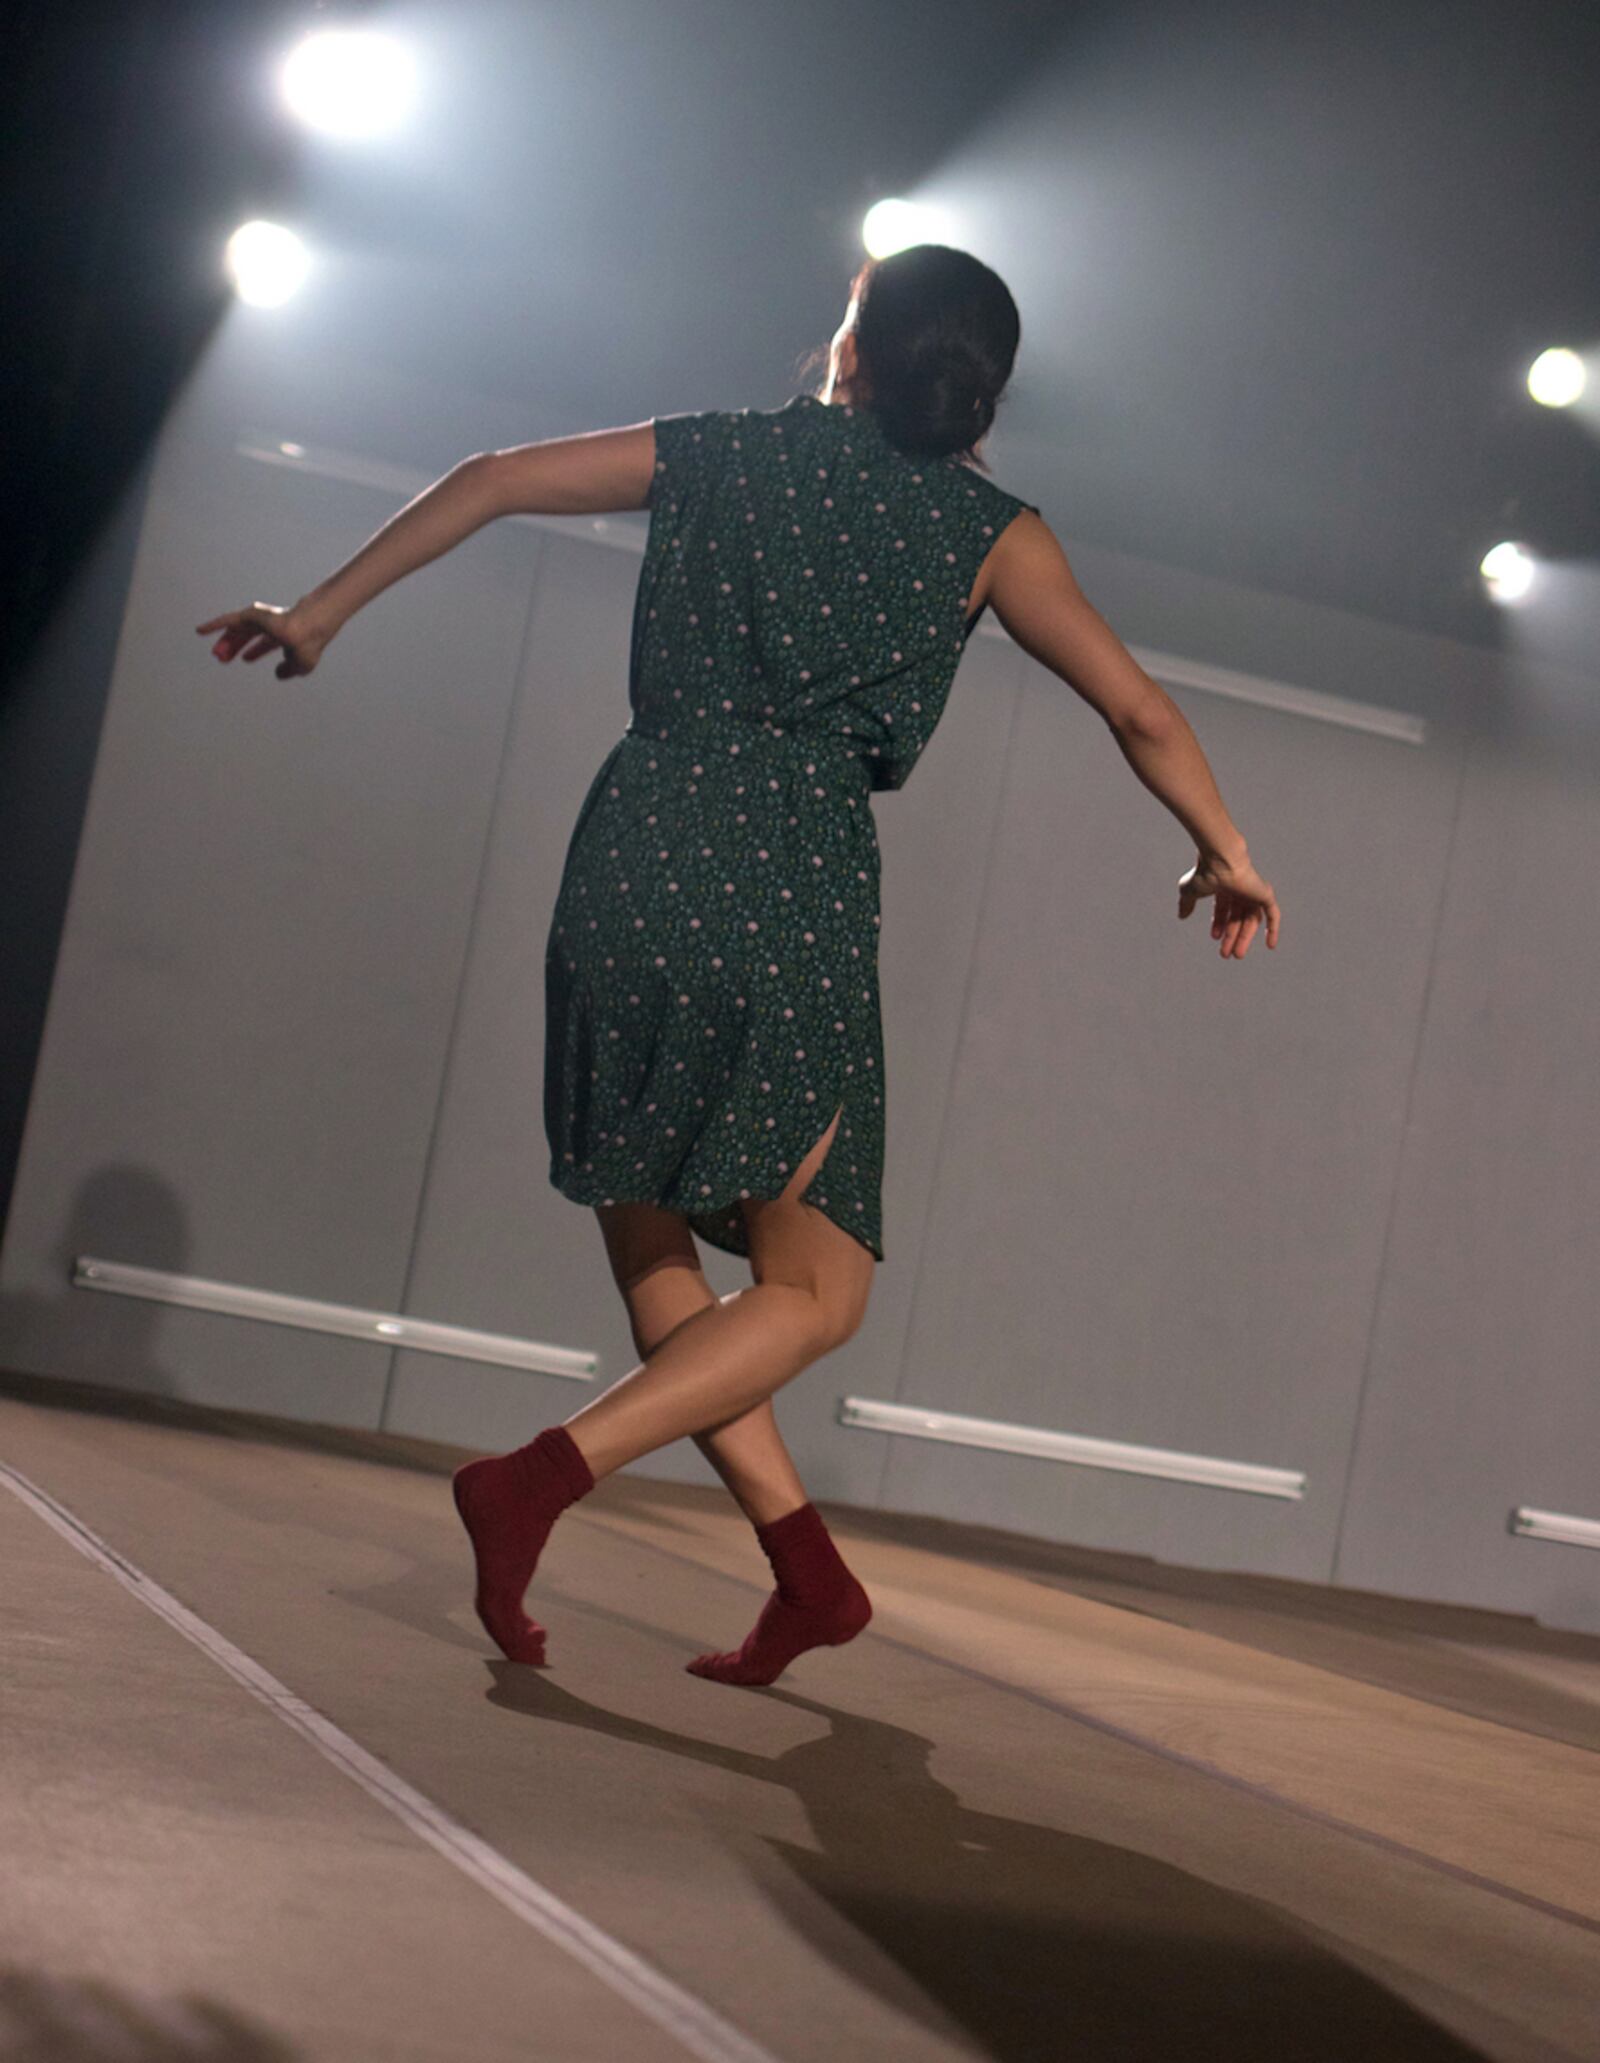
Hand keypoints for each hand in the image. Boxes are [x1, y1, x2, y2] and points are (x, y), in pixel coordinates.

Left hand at [194, 599, 334, 678]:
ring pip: (237, 631)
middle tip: (224, 659)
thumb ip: (288, 670)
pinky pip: (227, 621)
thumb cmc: (309, 645)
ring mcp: (260, 618)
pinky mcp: (250, 614)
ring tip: (216, 655)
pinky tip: (200, 631)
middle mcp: (271, 624)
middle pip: (248, 635)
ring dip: (226, 642)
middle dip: (236, 647)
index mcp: (284, 635)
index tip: (246, 659)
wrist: (305, 632)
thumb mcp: (301, 666)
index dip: (256, 651)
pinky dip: (214, 625)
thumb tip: (277, 674)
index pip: (266, 642)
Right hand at [1177, 848, 1280, 957]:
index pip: (1224, 909)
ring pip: (1251, 920)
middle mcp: (1240, 889)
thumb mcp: (1189, 892)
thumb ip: (1186, 904)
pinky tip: (1271, 945)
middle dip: (1231, 936)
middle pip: (1238, 918)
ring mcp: (1254, 891)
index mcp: (1224, 887)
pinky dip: (1273, 930)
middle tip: (1226, 954)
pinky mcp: (1265, 894)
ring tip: (1237, 955)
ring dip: (1244, 938)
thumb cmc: (1204, 873)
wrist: (1221, 862)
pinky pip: (1272, 915)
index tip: (1214, 938)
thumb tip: (1181, 916)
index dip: (1219, 925)